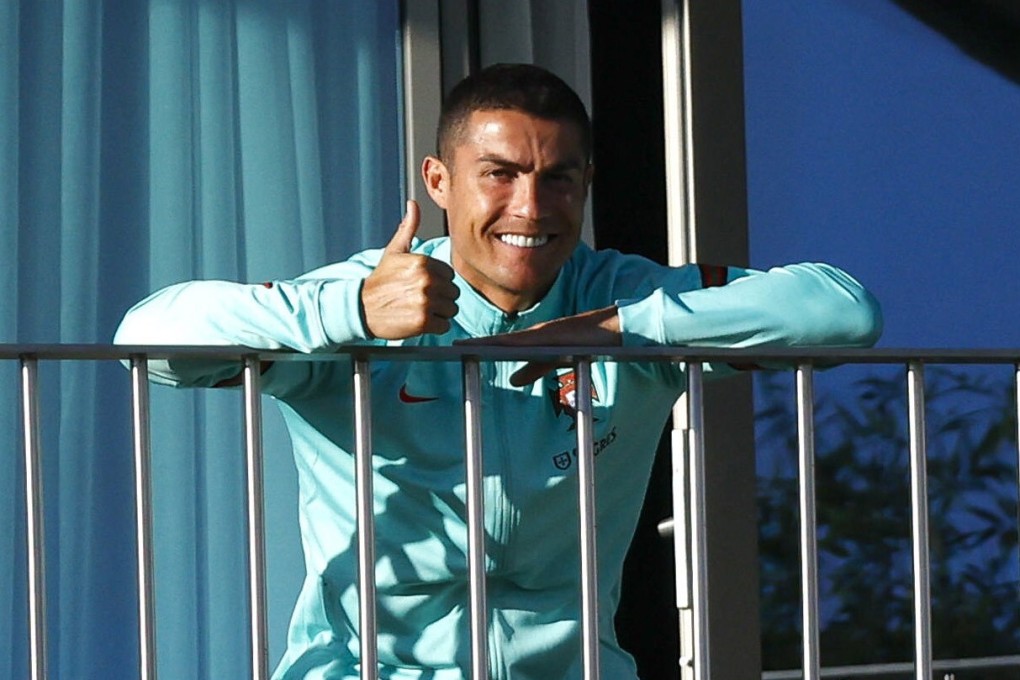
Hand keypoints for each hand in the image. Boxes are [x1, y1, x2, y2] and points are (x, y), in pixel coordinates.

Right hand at [361, 201, 459, 338]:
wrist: (361, 308)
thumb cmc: (381, 281)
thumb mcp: (394, 251)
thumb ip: (408, 228)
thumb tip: (413, 204)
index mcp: (423, 262)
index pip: (449, 275)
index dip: (438, 282)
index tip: (420, 285)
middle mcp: (427, 280)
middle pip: (453, 293)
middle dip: (440, 298)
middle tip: (419, 299)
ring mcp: (425, 302)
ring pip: (451, 310)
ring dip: (438, 313)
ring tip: (419, 309)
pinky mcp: (423, 321)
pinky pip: (444, 325)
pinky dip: (435, 327)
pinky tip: (419, 321)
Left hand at [457, 306, 620, 385]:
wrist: (610, 330)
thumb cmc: (585, 343)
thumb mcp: (555, 360)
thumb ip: (534, 369)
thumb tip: (513, 380)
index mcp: (533, 340)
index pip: (501, 344)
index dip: (480, 346)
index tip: (460, 348)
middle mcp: (534, 334)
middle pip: (499, 341)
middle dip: (477, 344)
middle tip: (454, 346)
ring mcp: (542, 334)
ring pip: (509, 341)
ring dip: (488, 344)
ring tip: (467, 346)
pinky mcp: (553, 336)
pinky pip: (529, 342)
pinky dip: (511, 345)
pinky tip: (498, 346)